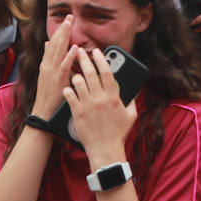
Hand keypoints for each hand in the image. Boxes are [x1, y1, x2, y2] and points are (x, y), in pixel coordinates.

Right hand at [33, 16, 77, 118]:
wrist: (42, 112)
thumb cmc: (48, 94)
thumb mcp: (47, 73)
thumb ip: (48, 58)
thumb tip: (47, 43)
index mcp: (46, 63)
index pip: (53, 43)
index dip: (60, 31)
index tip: (67, 20)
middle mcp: (47, 65)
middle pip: (55, 43)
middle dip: (63, 29)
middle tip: (70, 16)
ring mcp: (51, 72)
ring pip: (57, 51)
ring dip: (64, 37)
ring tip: (70, 24)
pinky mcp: (57, 80)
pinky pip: (64, 66)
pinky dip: (69, 56)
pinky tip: (74, 47)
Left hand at [64, 47, 135, 164]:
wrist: (105, 149)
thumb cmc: (118, 133)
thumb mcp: (131, 116)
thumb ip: (132, 101)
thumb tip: (133, 91)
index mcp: (114, 97)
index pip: (107, 73)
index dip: (102, 60)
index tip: (97, 51)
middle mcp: (100, 99)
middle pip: (90, 73)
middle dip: (85, 60)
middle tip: (80, 52)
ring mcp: (88, 105)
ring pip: (78, 83)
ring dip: (76, 76)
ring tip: (75, 74)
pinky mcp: (77, 113)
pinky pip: (70, 96)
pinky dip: (68, 90)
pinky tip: (67, 88)